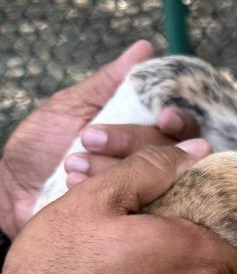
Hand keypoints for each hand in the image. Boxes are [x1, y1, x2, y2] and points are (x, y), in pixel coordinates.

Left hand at [0, 41, 197, 236]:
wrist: (9, 190)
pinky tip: (74, 185)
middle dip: (130, 141)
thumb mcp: (71, 106)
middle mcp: (152, 166)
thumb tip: (144, 48)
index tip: (163, 117)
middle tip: (89, 138)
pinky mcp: (132, 225)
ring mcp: (145, 196)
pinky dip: (106, 193)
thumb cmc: (40, 147)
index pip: (182, 127)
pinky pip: (138, 209)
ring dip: (111, 167)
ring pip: (157, 180)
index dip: (179, 122)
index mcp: (144, 135)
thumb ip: (109, 82)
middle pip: (171, 151)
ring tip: (71, 164)